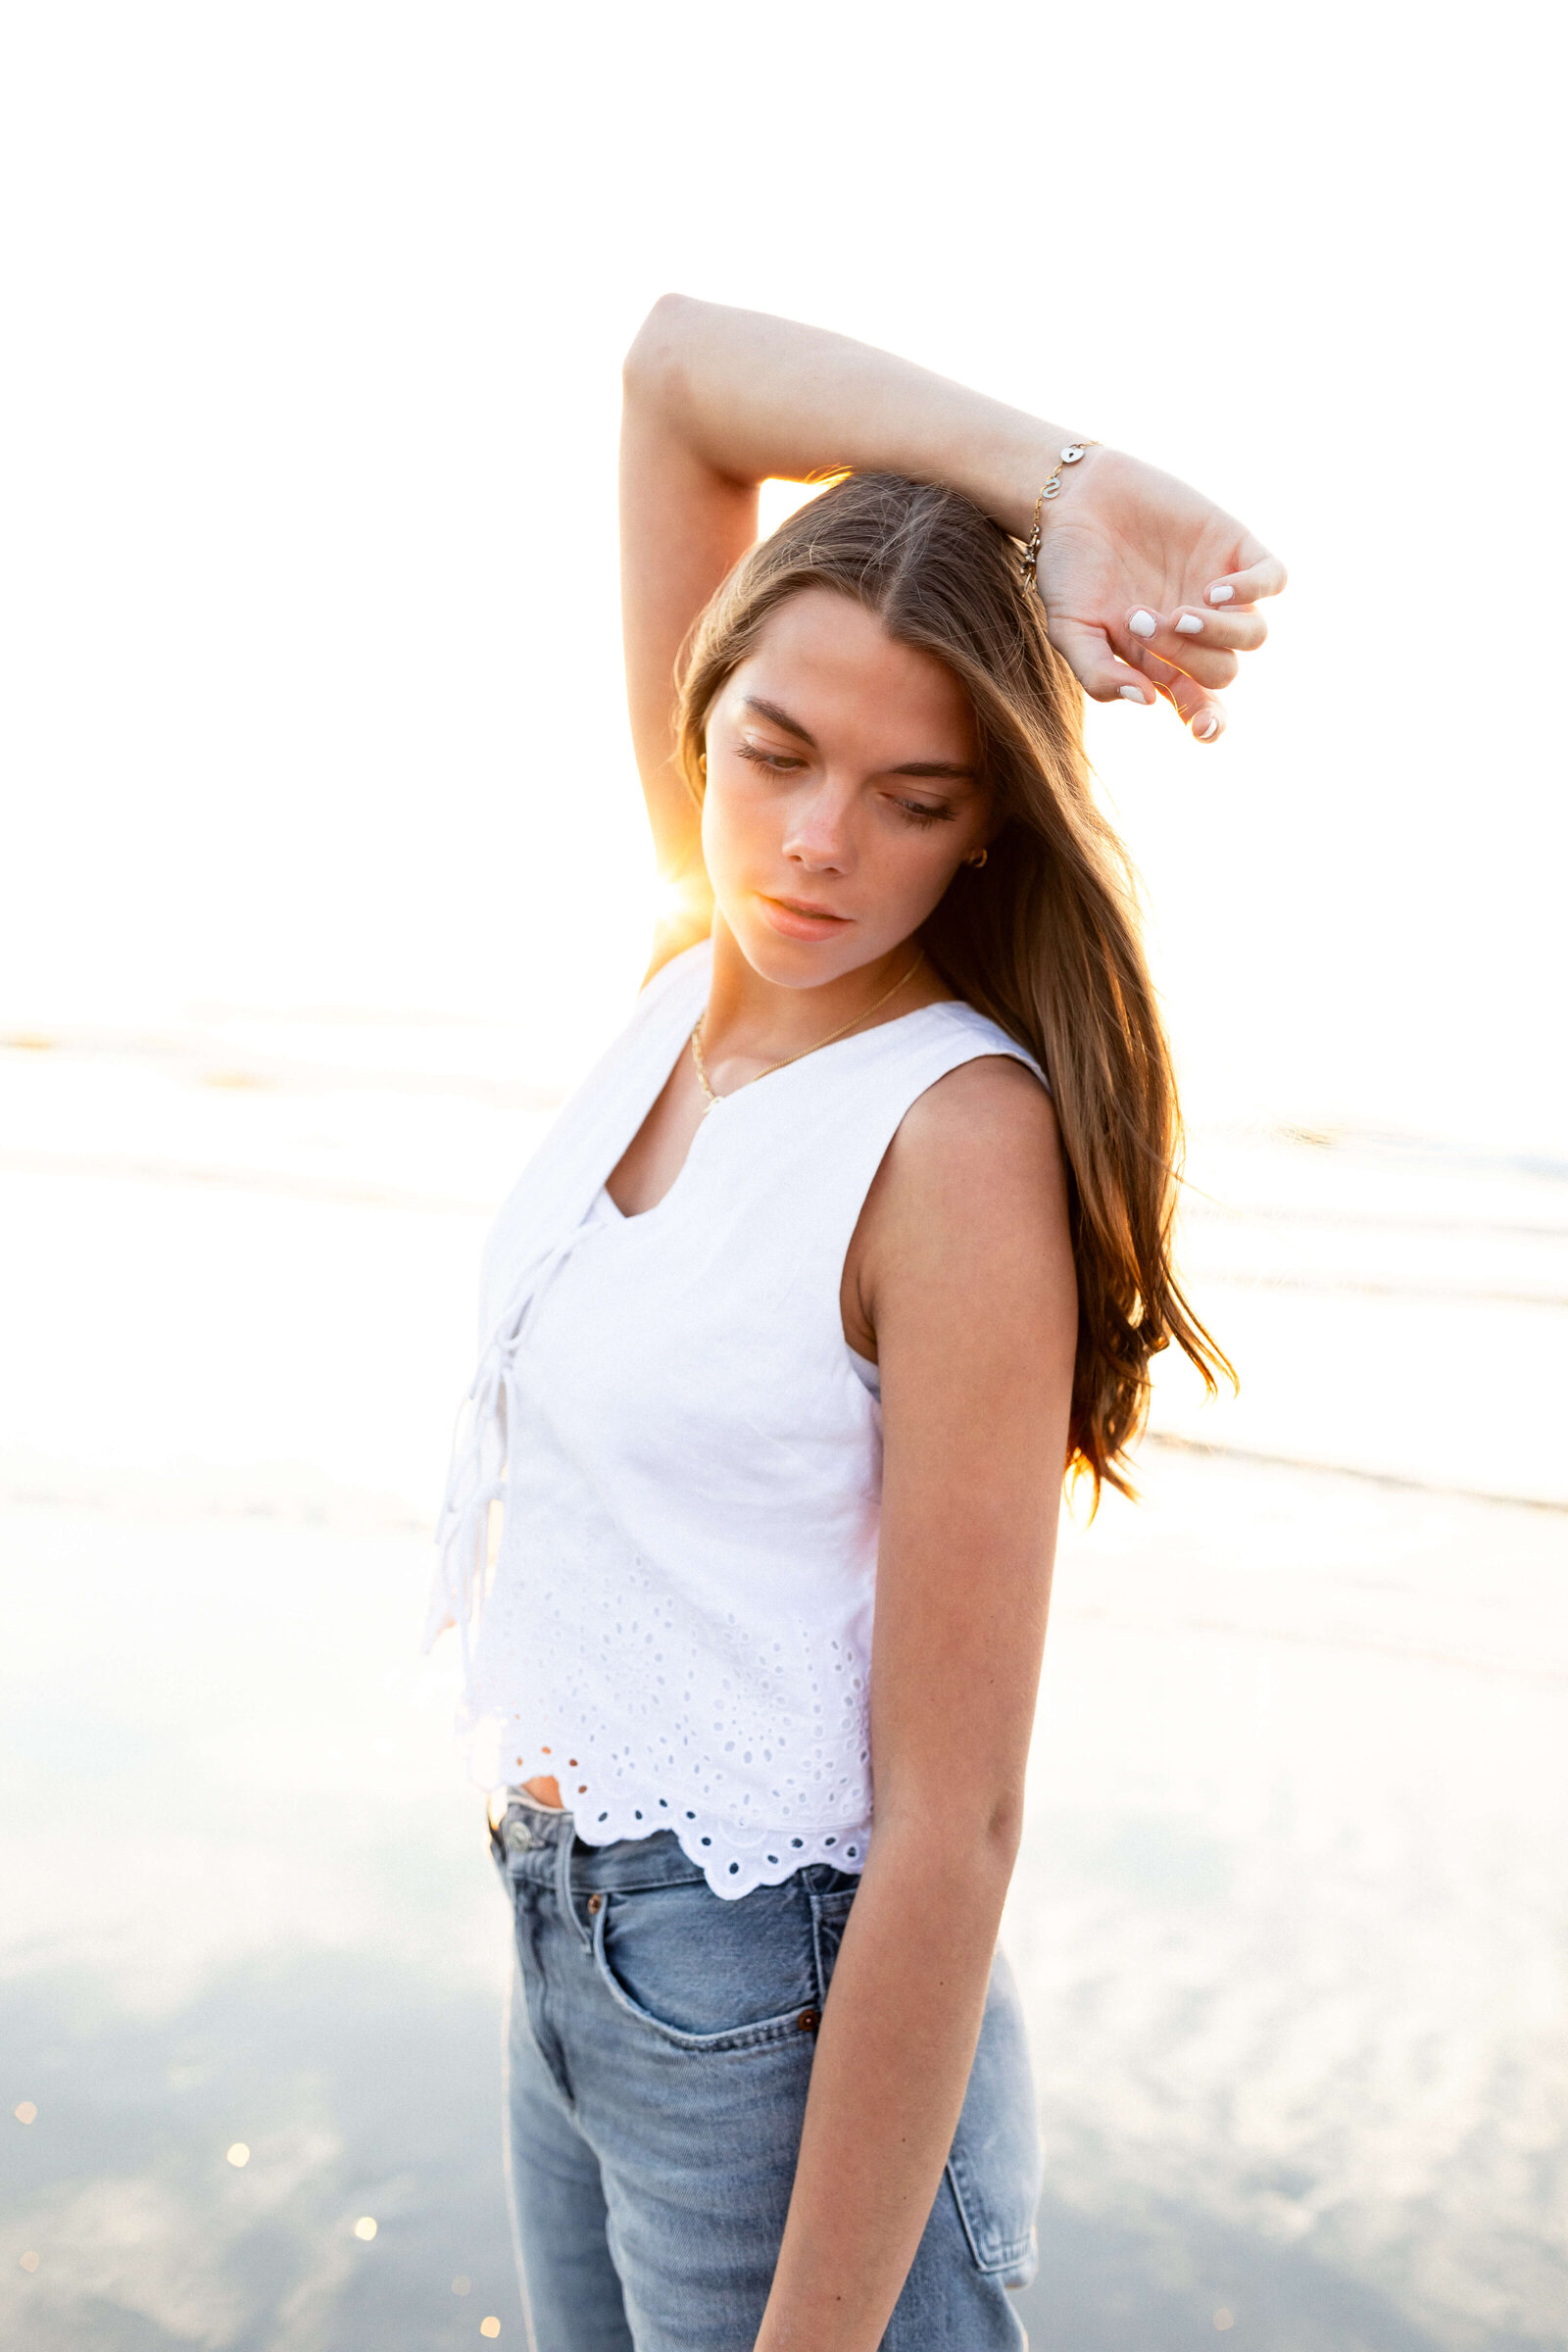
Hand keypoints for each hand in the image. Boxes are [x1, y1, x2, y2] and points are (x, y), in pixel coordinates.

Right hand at [1032, 446, 1285, 741]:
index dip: (1210, 723)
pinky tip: (1215, 590)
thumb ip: (1098, 672)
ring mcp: (1219, 591)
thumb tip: (1148, 700)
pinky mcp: (1234, 548)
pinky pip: (1272, 579)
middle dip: (1183, 655)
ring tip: (1178, 612)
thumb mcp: (1069, 630)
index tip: (1201, 728)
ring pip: (1254, 634)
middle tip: (1139, 622)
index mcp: (1162, 661)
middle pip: (1222, 671)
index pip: (1201, 705)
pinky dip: (1251, 590)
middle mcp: (1197, 633)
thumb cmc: (1069, 569)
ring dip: (1218, 632)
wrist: (1074, 497)